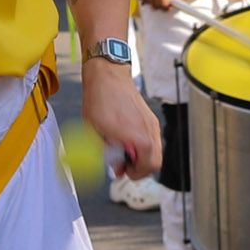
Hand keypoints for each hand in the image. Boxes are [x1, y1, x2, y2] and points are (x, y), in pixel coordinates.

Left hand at [78, 57, 162, 178]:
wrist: (108, 76)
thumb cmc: (100, 101)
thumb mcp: (95, 134)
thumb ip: (107, 155)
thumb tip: (116, 167)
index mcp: (139, 138)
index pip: (147, 167)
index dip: (133, 173)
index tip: (121, 171)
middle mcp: (150, 131)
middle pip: (154, 161)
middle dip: (139, 167)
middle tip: (123, 165)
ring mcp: (152, 123)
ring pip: (154, 150)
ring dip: (140, 155)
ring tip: (122, 150)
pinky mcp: (149, 117)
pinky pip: (151, 138)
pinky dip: (141, 144)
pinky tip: (125, 138)